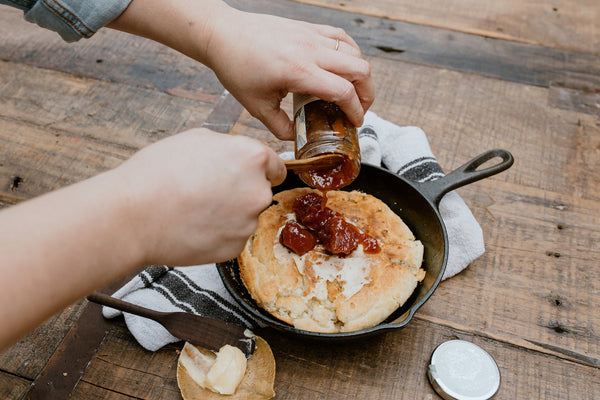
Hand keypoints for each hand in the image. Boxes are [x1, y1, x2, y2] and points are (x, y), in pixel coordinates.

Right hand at [0, 128, 284, 348]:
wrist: (134, 216)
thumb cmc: (158, 173)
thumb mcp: (195, 138)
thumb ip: (228, 146)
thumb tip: (236, 153)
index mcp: (253, 158)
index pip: (275, 166)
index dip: (260, 170)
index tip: (248, 175)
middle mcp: (258, 191)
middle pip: (260, 191)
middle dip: (241, 191)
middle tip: (208, 191)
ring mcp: (248, 223)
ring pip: (245, 216)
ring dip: (229, 214)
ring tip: (195, 208)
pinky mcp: (235, 247)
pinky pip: (232, 237)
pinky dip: (218, 233)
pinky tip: (194, 225)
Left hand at [204, 8, 374, 138]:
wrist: (223, 34)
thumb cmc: (236, 68)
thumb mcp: (256, 106)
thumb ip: (280, 126)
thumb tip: (298, 137)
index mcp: (298, 72)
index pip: (343, 91)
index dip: (356, 111)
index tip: (355, 122)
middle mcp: (310, 50)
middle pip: (360, 70)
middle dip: (367, 94)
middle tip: (359, 109)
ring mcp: (311, 35)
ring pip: (355, 52)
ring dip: (360, 74)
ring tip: (353, 90)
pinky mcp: (308, 27)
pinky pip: (342, 37)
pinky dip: (351, 53)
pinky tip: (345, 66)